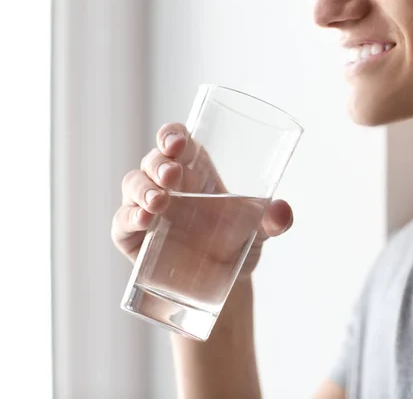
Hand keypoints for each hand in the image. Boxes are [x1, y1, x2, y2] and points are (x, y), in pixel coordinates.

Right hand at [111, 123, 293, 281]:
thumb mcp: (260, 231)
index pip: (176, 141)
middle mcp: (168, 185)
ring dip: (142, 188)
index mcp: (196, 172)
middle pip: (153, 160)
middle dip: (158, 163)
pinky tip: (143, 220)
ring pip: (132, 185)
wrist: (226, 285)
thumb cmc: (239, 244)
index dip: (172, 134)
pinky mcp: (134, 237)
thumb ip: (273, 219)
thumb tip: (283, 211)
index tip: (177, 142)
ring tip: (159, 202)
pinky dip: (128, 218)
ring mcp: (148, 209)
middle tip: (172, 177)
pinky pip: (122, 222)